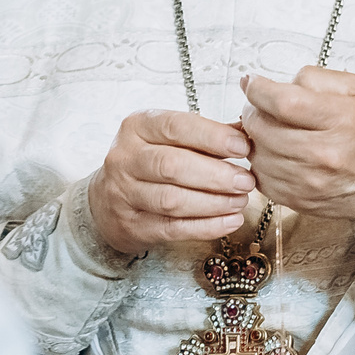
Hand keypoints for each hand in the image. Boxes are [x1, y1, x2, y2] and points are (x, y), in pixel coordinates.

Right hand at [87, 110, 255, 256]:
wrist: (105, 202)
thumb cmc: (147, 164)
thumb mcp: (167, 139)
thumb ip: (205, 135)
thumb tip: (249, 131)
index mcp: (137, 127)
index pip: (175, 127)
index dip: (211, 137)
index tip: (242, 147)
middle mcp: (125, 158)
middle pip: (172, 166)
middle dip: (216, 175)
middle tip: (246, 181)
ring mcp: (124, 194)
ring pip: (172, 200)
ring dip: (213, 203)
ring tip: (241, 201)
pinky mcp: (131, 226)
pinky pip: (172, 228)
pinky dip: (205, 227)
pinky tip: (229, 221)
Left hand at [240, 68, 354, 222]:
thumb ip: (314, 78)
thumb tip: (274, 82)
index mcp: (340, 119)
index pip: (281, 101)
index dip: (257, 88)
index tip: (252, 82)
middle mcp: (323, 154)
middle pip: (261, 128)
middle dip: (253, 110)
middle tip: (262, 105)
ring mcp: (308, 181)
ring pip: (256, 153)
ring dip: (256, 137)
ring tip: (274, 129)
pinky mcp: (297, 200)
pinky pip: (260, 177)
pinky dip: (262, 161)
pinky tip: (278, 152)